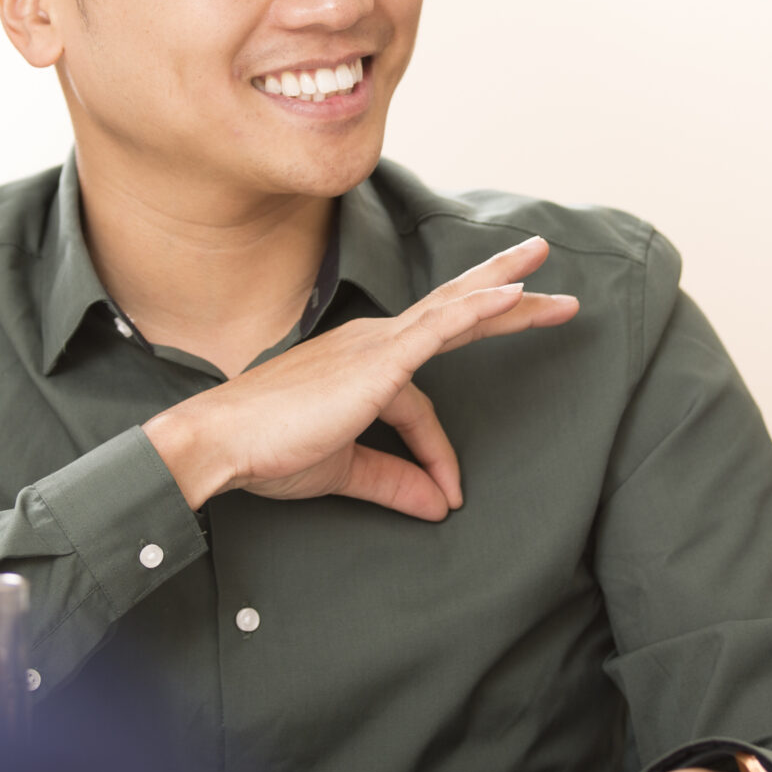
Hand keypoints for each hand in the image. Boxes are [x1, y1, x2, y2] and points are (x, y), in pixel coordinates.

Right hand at [144, 236, 577, 520]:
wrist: (222, 442)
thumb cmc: (268, 450)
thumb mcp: (343, 470)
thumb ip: (394, 482)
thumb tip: (439, 507)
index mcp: (363, 365)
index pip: (420, 405)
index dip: (438, 454)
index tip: (447, 494)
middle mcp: (373, 343)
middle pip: (453, 315)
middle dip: (505, 297)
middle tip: (549, 283)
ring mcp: (376, 345)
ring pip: (454, 309)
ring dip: (504, 289)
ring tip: (541, 263)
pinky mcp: (377, 359)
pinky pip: (438, 327)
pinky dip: (475, 309)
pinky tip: (509, 297)